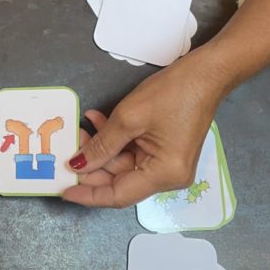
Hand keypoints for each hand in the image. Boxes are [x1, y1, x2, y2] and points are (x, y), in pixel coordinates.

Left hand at [62, 47, 228, 207]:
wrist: (205, 73)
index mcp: (164, 175)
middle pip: (119, 180)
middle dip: (90, 165)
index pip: (118, 196)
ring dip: (100, 147)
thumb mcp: (127, 119)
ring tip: (80, 129)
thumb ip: (100, 146)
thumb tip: (78, 166)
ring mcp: (166, 164)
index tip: (64, 190)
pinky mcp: (163, 151)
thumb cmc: (173, 94)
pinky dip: (114, 140)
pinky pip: (131, 152)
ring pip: (121, 164)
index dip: (88, 195)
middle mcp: (168, 177)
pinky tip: (96, 121)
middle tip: (67, 150)